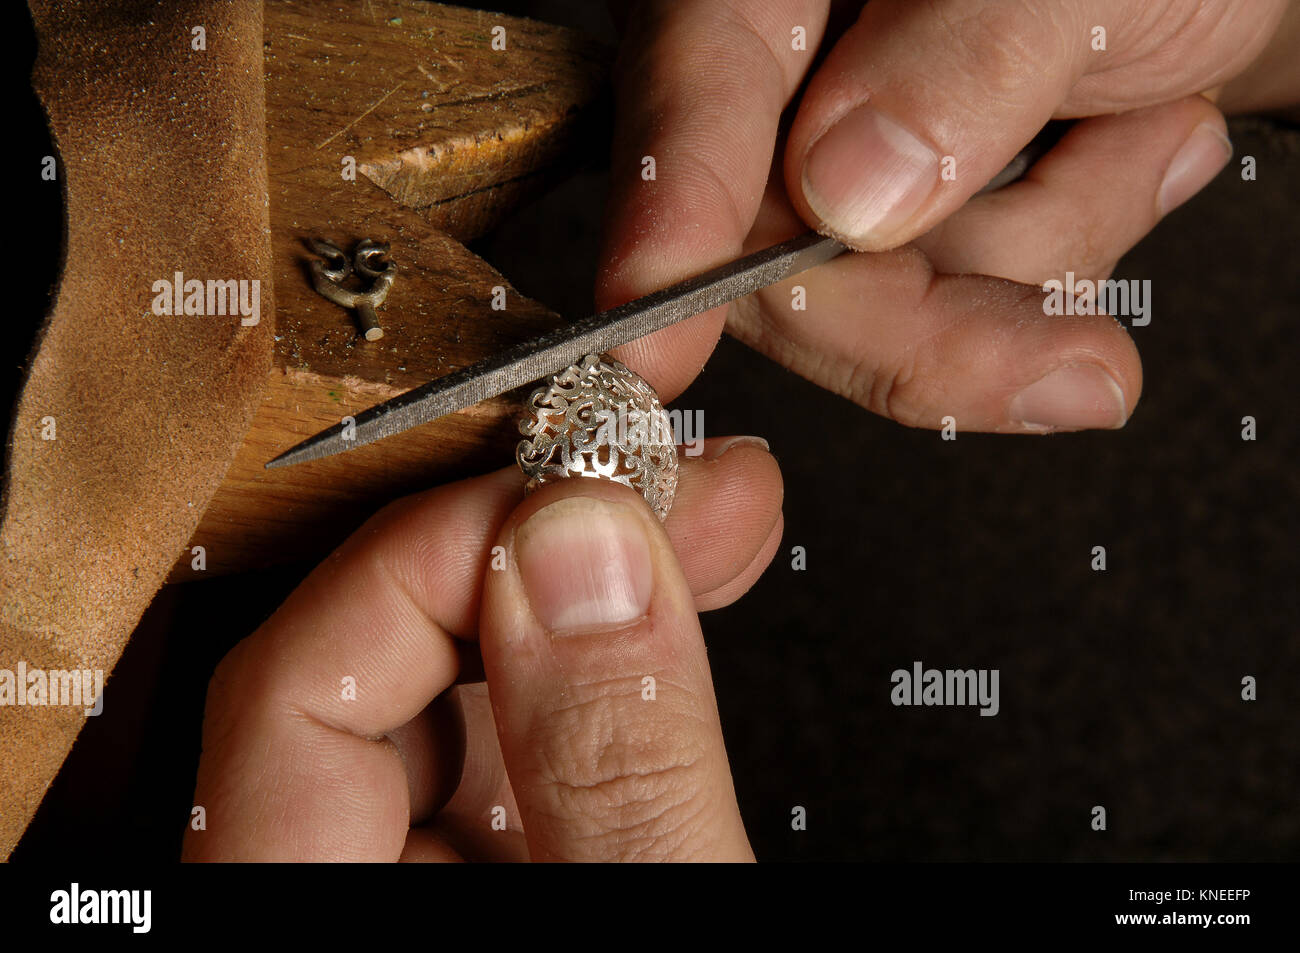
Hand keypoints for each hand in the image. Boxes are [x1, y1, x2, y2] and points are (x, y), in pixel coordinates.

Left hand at [182, 437, 777, 860]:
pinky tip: (677, 620)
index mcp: (304, 913)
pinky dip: (605, 677)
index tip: (578, 494)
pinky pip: (516, 750)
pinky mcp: (490, 872)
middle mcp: (332, 887)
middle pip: (378, 669)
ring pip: (460, 699)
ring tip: (705, 527)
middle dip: (537, 551)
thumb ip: (618, 770)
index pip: (292, 686)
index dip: (436, 556)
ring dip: (587, 598)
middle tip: (660, 484)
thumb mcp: (659, 920)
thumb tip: (588, 556)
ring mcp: (413, 880)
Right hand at [600, 0, 1290, 432]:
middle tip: (1087, 371)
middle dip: (939, 329)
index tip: (659, 346)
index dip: (672, 225)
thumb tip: (846, 191)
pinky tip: (1127, 149)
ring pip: (886, 302)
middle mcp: (780, 80)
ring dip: (1047, 248)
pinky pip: (954, 305)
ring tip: (1140, 127)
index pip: (698, 94)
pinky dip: (1064, 254)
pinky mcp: (897, 225)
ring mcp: (833, 161)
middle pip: (780, 262)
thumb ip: (960, 56)